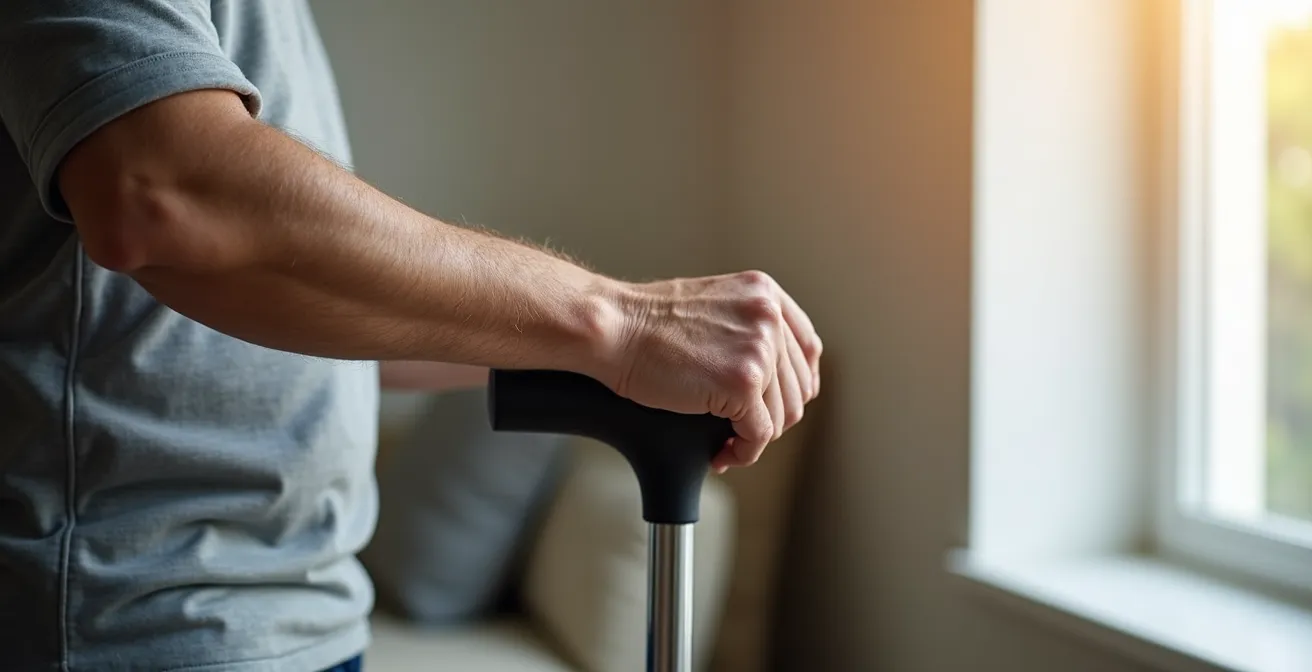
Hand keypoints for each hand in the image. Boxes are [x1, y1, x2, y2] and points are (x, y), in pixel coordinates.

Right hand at [608, 270, 822, 472]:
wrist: (613, 328)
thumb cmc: (644, 322)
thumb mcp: (710, 304)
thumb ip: (745, 326)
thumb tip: (769, 373)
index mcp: (764, 293)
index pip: (807, 349)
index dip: (796, 385)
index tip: (777, 406)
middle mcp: (769, 317)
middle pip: (797, 388)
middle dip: (772, 417)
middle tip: (741, 431)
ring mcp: (759, 350)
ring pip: (781, 415)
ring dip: (755, 438)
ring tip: (728, 444)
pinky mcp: (743, 383)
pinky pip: (759, 434)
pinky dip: (742, 452)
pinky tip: (722, 455)